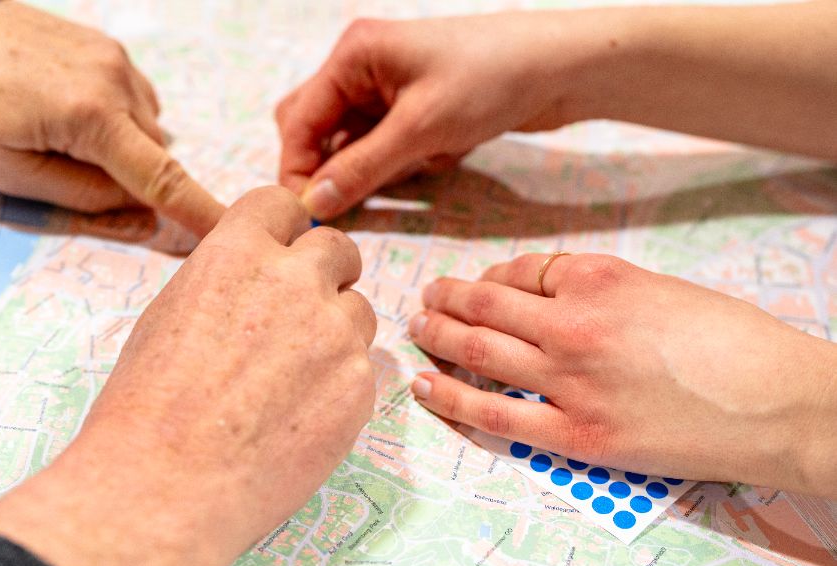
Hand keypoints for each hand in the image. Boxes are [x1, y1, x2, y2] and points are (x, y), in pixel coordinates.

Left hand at [0, 1, 222, 235]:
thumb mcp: (12, 173)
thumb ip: (85, 198)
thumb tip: (142, 212)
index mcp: (90, 117)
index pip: (162, 178)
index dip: (200, 211)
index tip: (230, 231)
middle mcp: (115, 82)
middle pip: (156, 153)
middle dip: (133, 176)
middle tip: (74, 171)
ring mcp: (115, 59)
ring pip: (149, 126)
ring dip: (126, 145)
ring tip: (65, 134)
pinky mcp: (108, 46)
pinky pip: (136, 98)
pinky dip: (119, 117)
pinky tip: (75, 110)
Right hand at [0, 187, 376, 565]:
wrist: (164, 484)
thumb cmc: (147, 407)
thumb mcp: (171, 314)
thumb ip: (224, 280)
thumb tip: (255, 275)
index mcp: (237, 252)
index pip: (282, 205)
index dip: (286, 230)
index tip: (287, 251)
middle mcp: (294, 280)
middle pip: (338, 249)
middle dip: (328, 272)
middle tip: (308, 310)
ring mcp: (334, 331)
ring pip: (358, 311)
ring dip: (337, 332)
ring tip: (293, 380)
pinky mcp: (358, 383)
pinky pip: (363, 366)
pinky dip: (342, 383)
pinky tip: (303, 416)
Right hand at [277, 4, 836, 220]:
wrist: (561, 68)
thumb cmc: (491, 79)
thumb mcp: (421, 128)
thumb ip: (362, 168)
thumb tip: (313, 204)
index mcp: (354, 56)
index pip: (299, 120)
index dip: (298, 169)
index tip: (308, 215)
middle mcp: (363, 69)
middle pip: (318, 130)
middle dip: (331, 168)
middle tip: (352, 202)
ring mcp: (389, 90)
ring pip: (353, 144)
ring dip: (372, 167)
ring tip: (417, 166)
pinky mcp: (415, 110)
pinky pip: (386, 147)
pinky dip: (402, 163)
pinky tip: (440, 155)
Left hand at [407, 253, 836, 496]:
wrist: (779, 403)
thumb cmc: (733, 341)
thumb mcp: (660, 289)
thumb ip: (598, 290)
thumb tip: (549, 296)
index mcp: (598, 277)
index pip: (518, 270)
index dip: (488, 277)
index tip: (477, 284)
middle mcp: (572, 322)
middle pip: (485, 304)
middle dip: (446, 298)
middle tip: (426, 299)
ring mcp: (569, 380)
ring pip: (479, 351)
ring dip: (438, 337)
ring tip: (419, 330)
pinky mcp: (575, 435)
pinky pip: (494, 414)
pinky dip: (451, 398)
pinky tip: (425, 386)